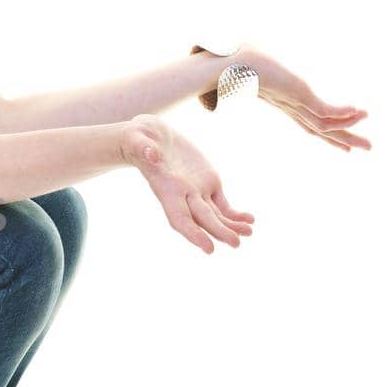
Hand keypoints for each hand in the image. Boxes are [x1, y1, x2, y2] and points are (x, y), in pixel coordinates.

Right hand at [120, 115, 254, 253]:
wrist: (149, 138)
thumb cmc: (138, 140)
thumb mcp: (137, 140)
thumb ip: (142, 148)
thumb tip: (151, 153)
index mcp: (166, 189)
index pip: (179, 218)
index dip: (193, 233)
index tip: (208, 248)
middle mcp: (182, 195)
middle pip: (202, 219)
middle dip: (219, 232)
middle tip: (236, 243)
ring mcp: (197, 191)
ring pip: (216, 215)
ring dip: (231, 226)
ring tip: (249, 231)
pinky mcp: (208, 183)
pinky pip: (222, 204)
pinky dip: (235, 214)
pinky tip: (249, 220)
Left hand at [234, 46, 371, 152]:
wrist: (221, 62)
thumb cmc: (227, 56)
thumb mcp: (245, 56)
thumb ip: (246, 54)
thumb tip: (234, 45)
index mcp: (280, 98)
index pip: (307, 120)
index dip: (327, 131)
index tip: (341, 143)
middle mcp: (288, 104)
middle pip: (320, 128)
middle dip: (344, 137)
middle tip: (367, 148)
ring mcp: (293, 101)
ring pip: (325, 126)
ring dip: (350, 131)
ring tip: (369, 143)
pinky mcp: (296, 94)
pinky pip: (324, 110)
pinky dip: (342, 113)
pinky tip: (359, 112)